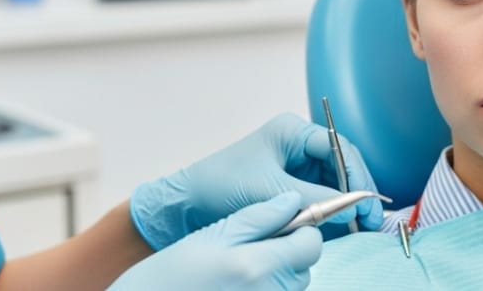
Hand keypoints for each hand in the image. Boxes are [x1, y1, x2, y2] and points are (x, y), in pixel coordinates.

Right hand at [114, 192, 320, 290]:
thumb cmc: (170, 276)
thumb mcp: (212, 236)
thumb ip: (257, 217)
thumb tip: (293, 201)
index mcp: (257, 267)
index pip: (311, 244)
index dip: (300, 230)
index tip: (280, 226)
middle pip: (304, 267)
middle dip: (287, 253)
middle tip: (250, 249)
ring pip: (293, 285)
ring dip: (277, 274)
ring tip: (239, 269)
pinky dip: (267, 289)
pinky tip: (238, 286)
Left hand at [130, 113, 383, 249]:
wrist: (188, 204)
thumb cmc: (221, 184)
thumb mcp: (270, 191)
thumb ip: (314, 199)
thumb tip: (351, 208)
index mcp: (292, 131)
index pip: (338, 147)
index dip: (356, 174)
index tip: (366, 200)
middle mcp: (297, 144)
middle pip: (342, 164)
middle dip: (357, 190)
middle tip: (371, 218)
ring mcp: (295, 166)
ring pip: (334, 182)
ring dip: (347, 203)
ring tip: (362, 225)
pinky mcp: (291, 187)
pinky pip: (321, 196)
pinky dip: (333, 211)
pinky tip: (343, 225)